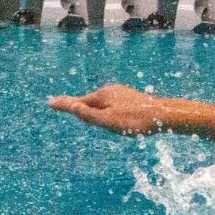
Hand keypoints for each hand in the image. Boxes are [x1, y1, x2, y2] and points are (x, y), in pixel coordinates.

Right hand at [49, 84, 165, 135]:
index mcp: (102, 95)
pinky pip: (114, 107)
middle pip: (90, 104)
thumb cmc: (136, 121)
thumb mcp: (108, 121)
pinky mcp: (131, 99)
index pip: (78, 102)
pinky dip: (110, 114)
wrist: (164, 116)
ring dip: (100, 115)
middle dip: (87, 113)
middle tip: (87, 117)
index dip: (65, 105)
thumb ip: (88, 114)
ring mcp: (121, 93)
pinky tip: (121, 120)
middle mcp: (110, 90)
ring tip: (110, 124)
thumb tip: (70, 105)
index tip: (49, 102)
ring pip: (103, 106)